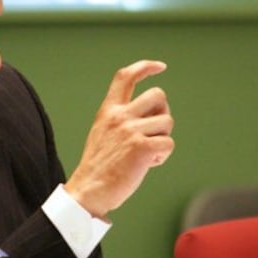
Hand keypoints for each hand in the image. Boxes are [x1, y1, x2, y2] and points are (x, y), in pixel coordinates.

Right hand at [64, 60, 173, 218]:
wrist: (89, 190)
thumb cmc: (99, 166)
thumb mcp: (103, 131)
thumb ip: (121, 118)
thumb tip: (153, 113)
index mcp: (109, 110)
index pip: (126, 77)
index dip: (145, 67)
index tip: (161, 67)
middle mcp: (119, 116)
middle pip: (158, 95)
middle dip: (163, 113)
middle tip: (153, 132)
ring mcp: (130, 130)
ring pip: (167, 122)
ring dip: (162, 139)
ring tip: (146, 154)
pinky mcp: (142, 147)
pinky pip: (168, 144)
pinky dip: (163, 156)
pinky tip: (148, 164)